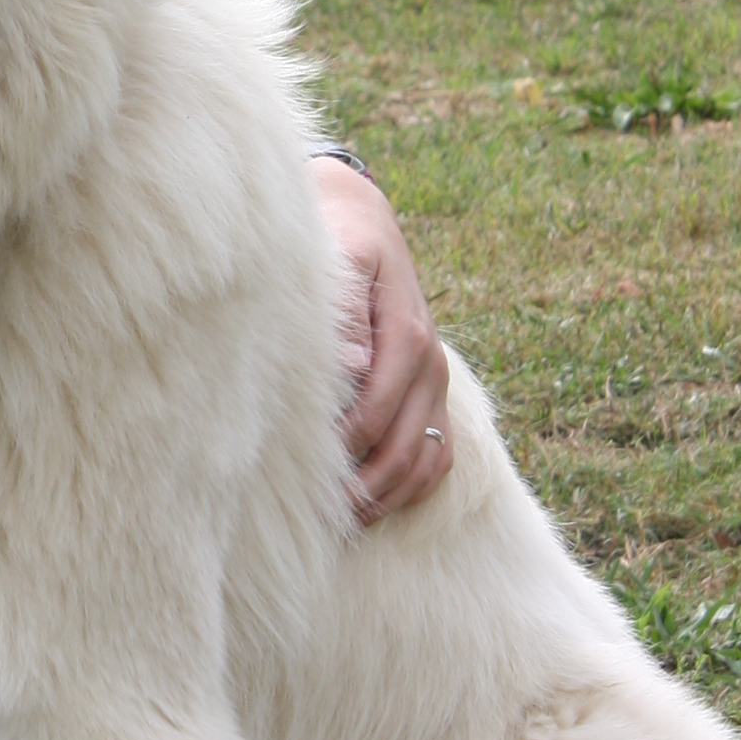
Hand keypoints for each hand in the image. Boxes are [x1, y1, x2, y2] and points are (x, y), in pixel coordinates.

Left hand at [311, 156, 451, 516]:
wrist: (360, 220)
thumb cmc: (337, 239)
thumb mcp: (341, 256)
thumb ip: (346, 309)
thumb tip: (352, 365)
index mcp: (405, 334)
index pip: (375, 411)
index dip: (342, 448)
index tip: (303, 473)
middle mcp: (429, 364)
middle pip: (403, 447)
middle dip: (362, 485)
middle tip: (316, 511)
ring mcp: (434, 384)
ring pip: (424, 462)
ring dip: (385, 496)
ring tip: (339, 520)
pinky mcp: (431, 396)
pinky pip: (438, 458)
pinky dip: (409, 489)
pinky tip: (369, 505)